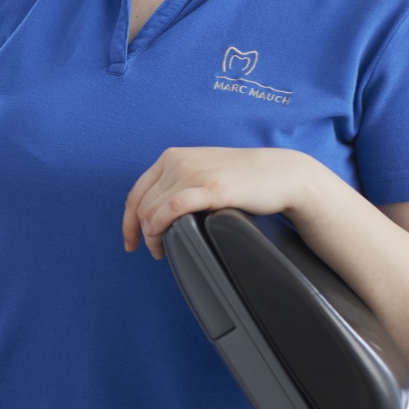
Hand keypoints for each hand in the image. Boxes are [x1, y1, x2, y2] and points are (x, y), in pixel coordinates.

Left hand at [123, 147, 328, 258]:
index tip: (130, 241)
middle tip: (153, 251)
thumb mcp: (203, 172)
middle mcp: (178, 162)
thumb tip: (157, 211)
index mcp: (172, 157)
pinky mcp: (210, 187)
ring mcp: (193, 173)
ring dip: (152, 235)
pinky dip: (162, 226)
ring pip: (154, 209)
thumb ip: (179, 183)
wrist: (281, 173)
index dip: (127, 220)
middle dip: (140, 232)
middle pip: (142, 204)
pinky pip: (172, 208)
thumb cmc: (244, 178)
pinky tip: (165, 239)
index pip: (136, 192)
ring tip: (161, 251)